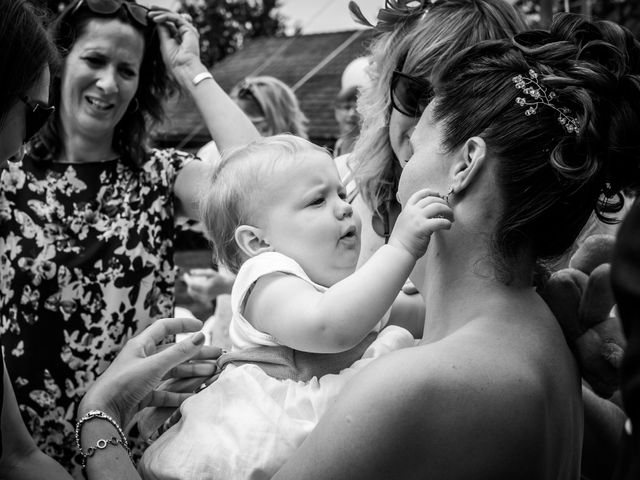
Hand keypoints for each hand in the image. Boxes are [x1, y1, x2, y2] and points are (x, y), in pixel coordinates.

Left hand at [78, 317, 220, 426]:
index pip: (164, 327)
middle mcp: (142, 359)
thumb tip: (201, 335)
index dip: (183, 324)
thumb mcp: (155, 365)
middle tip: (216, 355)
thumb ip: (179, 352)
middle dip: (195, 353)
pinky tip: (192, 395)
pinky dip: (178, 393)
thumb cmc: (124, 383)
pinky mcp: (142, 395)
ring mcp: (142, 378)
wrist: (101, 413)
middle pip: (173, 352)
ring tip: (211, 373)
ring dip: (191, 372)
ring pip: (171, 372)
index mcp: (141, 345)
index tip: (201, 326)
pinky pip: (164, 391)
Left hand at [149, 9, 201, 72]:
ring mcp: (187, 31)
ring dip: (161, 13)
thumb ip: (163, 30)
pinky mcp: (189, 29)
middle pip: (172, 17)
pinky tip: (156, 19)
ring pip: (173, 16)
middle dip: (160, 12)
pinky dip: (165, 17)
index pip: (170, 23)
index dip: (160, 18)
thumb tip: (158, 20)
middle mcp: (184, 33)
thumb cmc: (175, 61)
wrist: (183, 68)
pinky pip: (175, 18)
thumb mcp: (164, 42)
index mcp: (179, 37)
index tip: (149, 16)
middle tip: (150, 9)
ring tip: (151, 14)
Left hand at [184, 268, 234, 303]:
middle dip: (189, 283)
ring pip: (192, 293)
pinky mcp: (205, 300)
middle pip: (190, 289)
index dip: (187, 279)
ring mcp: (205, 298)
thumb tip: (190, 272)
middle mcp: (204, 294)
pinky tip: (199, 286)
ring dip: (191, 287)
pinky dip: (194, 291)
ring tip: (196, 281)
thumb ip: (200, 272)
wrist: (226, 286)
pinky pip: (195, 296)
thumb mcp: (210, 272)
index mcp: (205, 287)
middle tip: (191, 277)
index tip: (186, 274)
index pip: (191, 284)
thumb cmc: (218, 278)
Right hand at [389, 189, 452, 258]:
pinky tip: (448, 226)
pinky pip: (440, 221)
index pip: (420, 194)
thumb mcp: (405, 222)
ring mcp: (417, 219)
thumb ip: (414, 216)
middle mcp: (412, 211)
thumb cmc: (403, 240)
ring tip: (451, 217)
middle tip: (449, 211)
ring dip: (448, 211)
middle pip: (432, 199)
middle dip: (443, 203)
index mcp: (407, 209)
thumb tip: (428, 213)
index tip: (438, 195)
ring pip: (437, 207)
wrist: (398, 251)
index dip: (431, 192)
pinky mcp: (423, 228)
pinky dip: (447, 223)